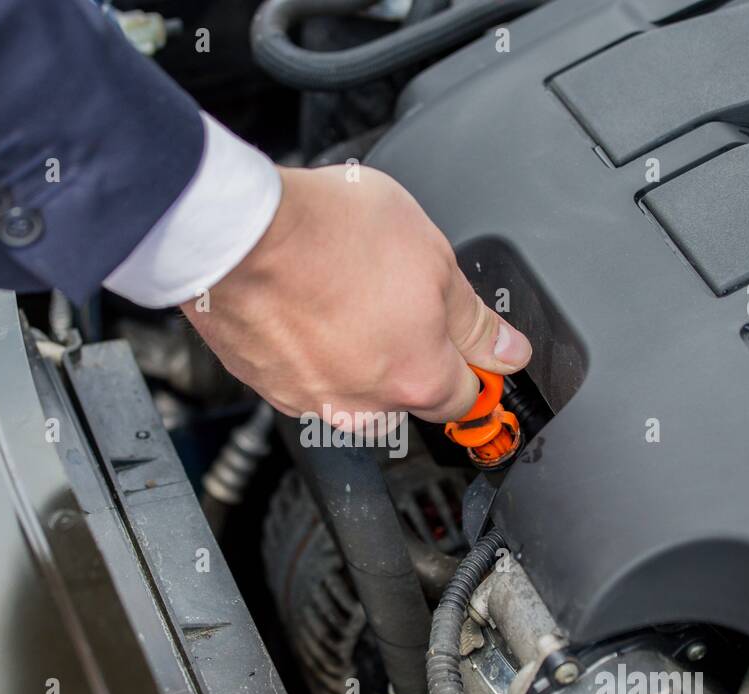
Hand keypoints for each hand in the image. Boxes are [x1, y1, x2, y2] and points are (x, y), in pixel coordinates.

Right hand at [180, 165, 530, 422]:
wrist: (239, 232)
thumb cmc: (331, 235)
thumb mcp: (433, 258)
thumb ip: (475, 319)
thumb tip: (508, 351)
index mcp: (418, 379)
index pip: (465, 399)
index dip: (472, 369)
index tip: (466, 347)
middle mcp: (364, 406)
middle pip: (405, 398)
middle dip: (409, 360)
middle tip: (396, 302)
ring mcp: (310, 399)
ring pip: (352, 392)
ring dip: (357, 357)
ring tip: (344, 298)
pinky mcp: (265, 385)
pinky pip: (303, 378)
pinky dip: (310, 351)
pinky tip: (305, 305)